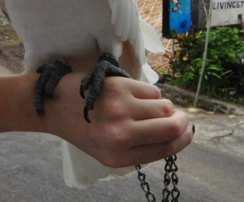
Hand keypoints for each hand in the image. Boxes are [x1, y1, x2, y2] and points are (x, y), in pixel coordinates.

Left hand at [42, 74, 192, 167]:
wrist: (55, 105)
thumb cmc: (85, 128)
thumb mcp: (109, 150)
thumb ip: (141, 146)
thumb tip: (180, 133)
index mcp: (118, 157)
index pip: (164, 150)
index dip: (183, 140)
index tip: (188, 132)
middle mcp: (120, 134)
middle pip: (171, 128)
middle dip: (183, 122)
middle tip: (182, 118)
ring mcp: (120, 108)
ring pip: (164, 106)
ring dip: (163, 107)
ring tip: (147, 108)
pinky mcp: (119, 87)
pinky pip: (152, 91)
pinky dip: (151, 94)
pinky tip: (135, 96)